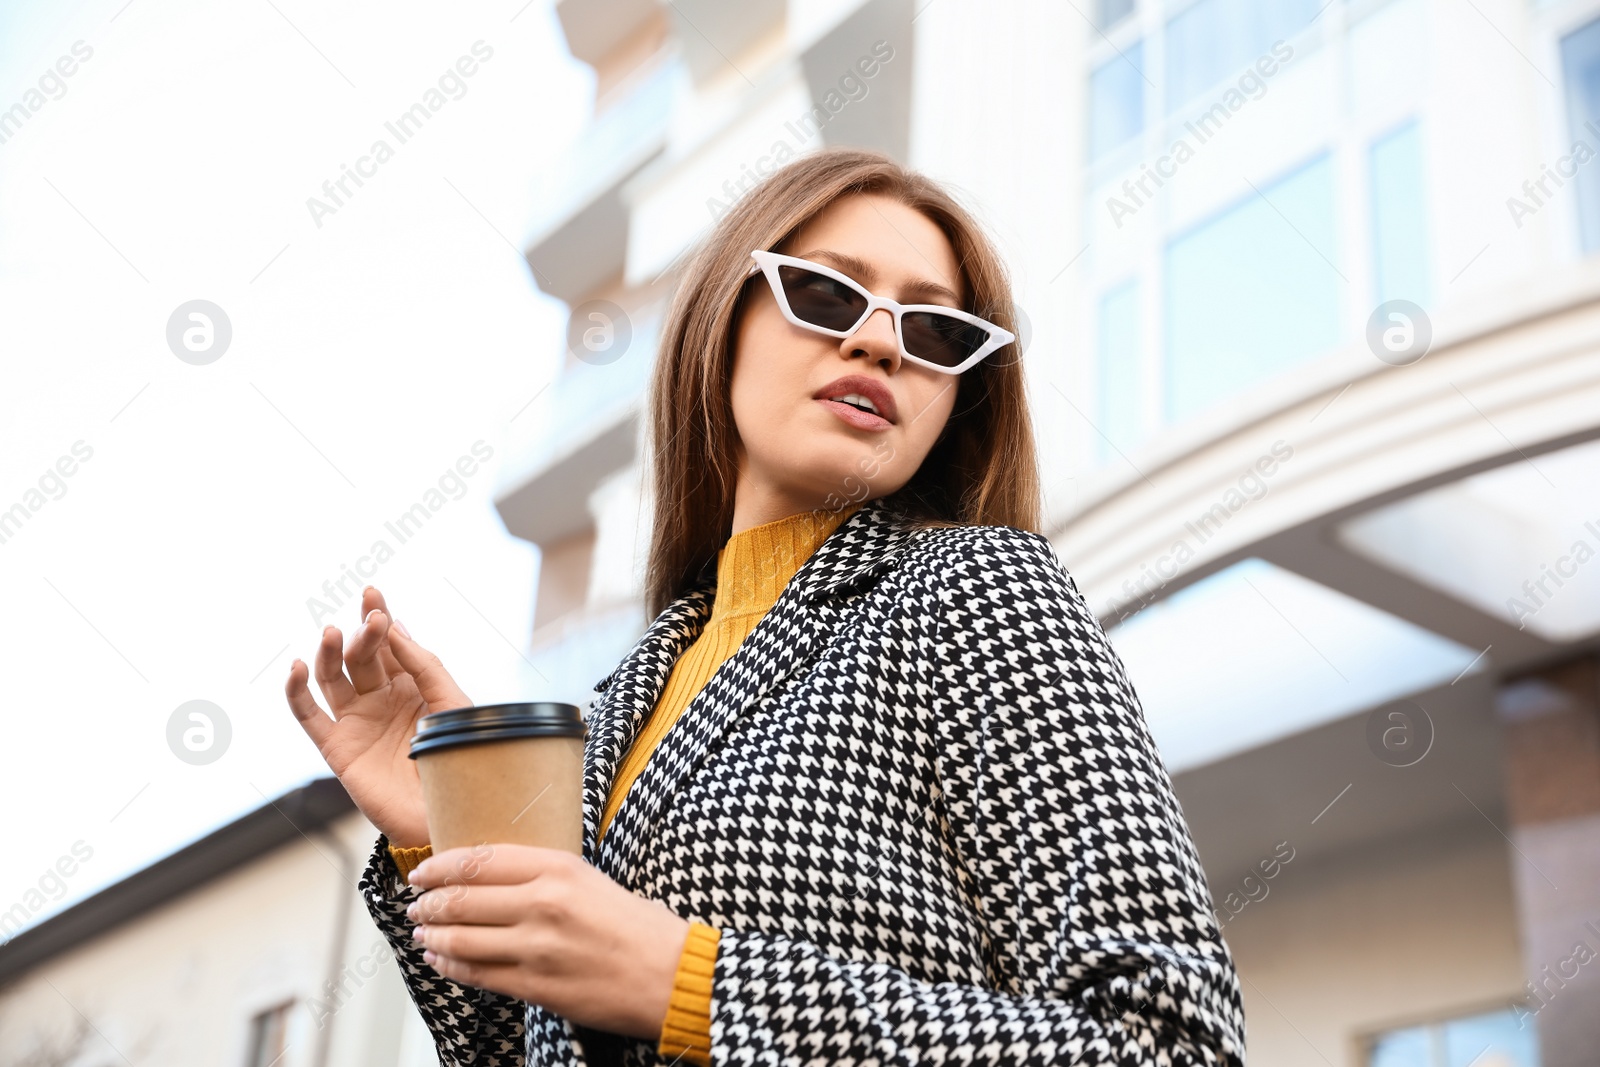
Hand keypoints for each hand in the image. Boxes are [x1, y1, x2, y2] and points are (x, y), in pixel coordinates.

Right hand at [284, 586, 469, 847]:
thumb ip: (425, 665)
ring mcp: (356, 721)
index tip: (373, 592)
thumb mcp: (450, 703)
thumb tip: (395, 626)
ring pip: (332, 677)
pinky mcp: (336, 746)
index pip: (390, 645)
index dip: (380, 618)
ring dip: (329, 652)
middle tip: (372, 619)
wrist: (445, 813)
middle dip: (365, 634)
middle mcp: (380, 699)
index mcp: (411, 686)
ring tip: (332, 633)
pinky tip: (298, 667)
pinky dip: (297, 690)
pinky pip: (308, 714)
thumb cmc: (457, 759)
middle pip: (362, 656)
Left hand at [406, 845, 690, 1039]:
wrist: (671, 974)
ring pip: (461, 938)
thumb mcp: (592, 880)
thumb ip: (544, 875)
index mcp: (560, 869)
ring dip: (432, 936)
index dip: (441, 866)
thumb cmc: (638, 927)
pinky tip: (442, 960)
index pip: (481, 860)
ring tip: (422, 933)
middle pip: (462, 899)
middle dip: (429, 903)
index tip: (423, 871)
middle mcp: (544, 904)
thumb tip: (492, 877)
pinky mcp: (537, 986)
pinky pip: (478, 974)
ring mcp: (537, 948)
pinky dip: (451, 966)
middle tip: (416, 904)